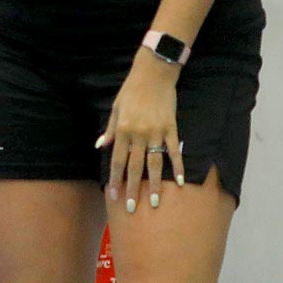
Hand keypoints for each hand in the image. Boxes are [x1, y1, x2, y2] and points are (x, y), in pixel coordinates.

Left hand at [97, 50, 183, 213]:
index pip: (118, 161)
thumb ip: (110, 129)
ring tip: (156, 202)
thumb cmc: (131, 91)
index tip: (114, 196)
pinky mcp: (171, 128)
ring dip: (155, 184)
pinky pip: (175, 151)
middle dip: (132, 189)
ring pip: (155, 164)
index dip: (115, 180)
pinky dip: (178, 166)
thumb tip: (100, 146)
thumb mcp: (115, 109)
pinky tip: (181, 181)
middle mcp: (139, 135)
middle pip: (135, 167)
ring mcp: (156, 133)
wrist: (153, 74)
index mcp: (123, 131)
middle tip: (132, 208)